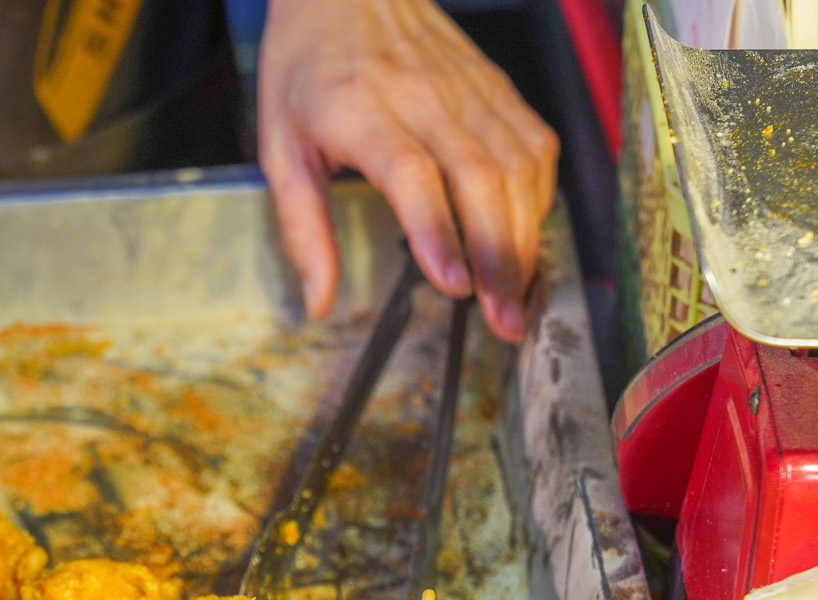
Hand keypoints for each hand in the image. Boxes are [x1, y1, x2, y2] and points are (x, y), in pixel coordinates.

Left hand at [258, 0, 558, 341]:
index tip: (454, 284)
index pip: (413, 174)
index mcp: (362, 111)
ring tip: (519, 296)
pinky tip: (526, 235)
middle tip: (502, 319)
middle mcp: (424, 97)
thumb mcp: (279, 146)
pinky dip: (538, 197)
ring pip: (518, 166)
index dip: (439, 231)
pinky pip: (533, 144)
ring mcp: (469, 89)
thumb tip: (318, 298)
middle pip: (481, 179)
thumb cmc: (308, 62)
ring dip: (525, 238)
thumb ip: (302, 227)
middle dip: (499, 258)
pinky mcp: (496, 86)